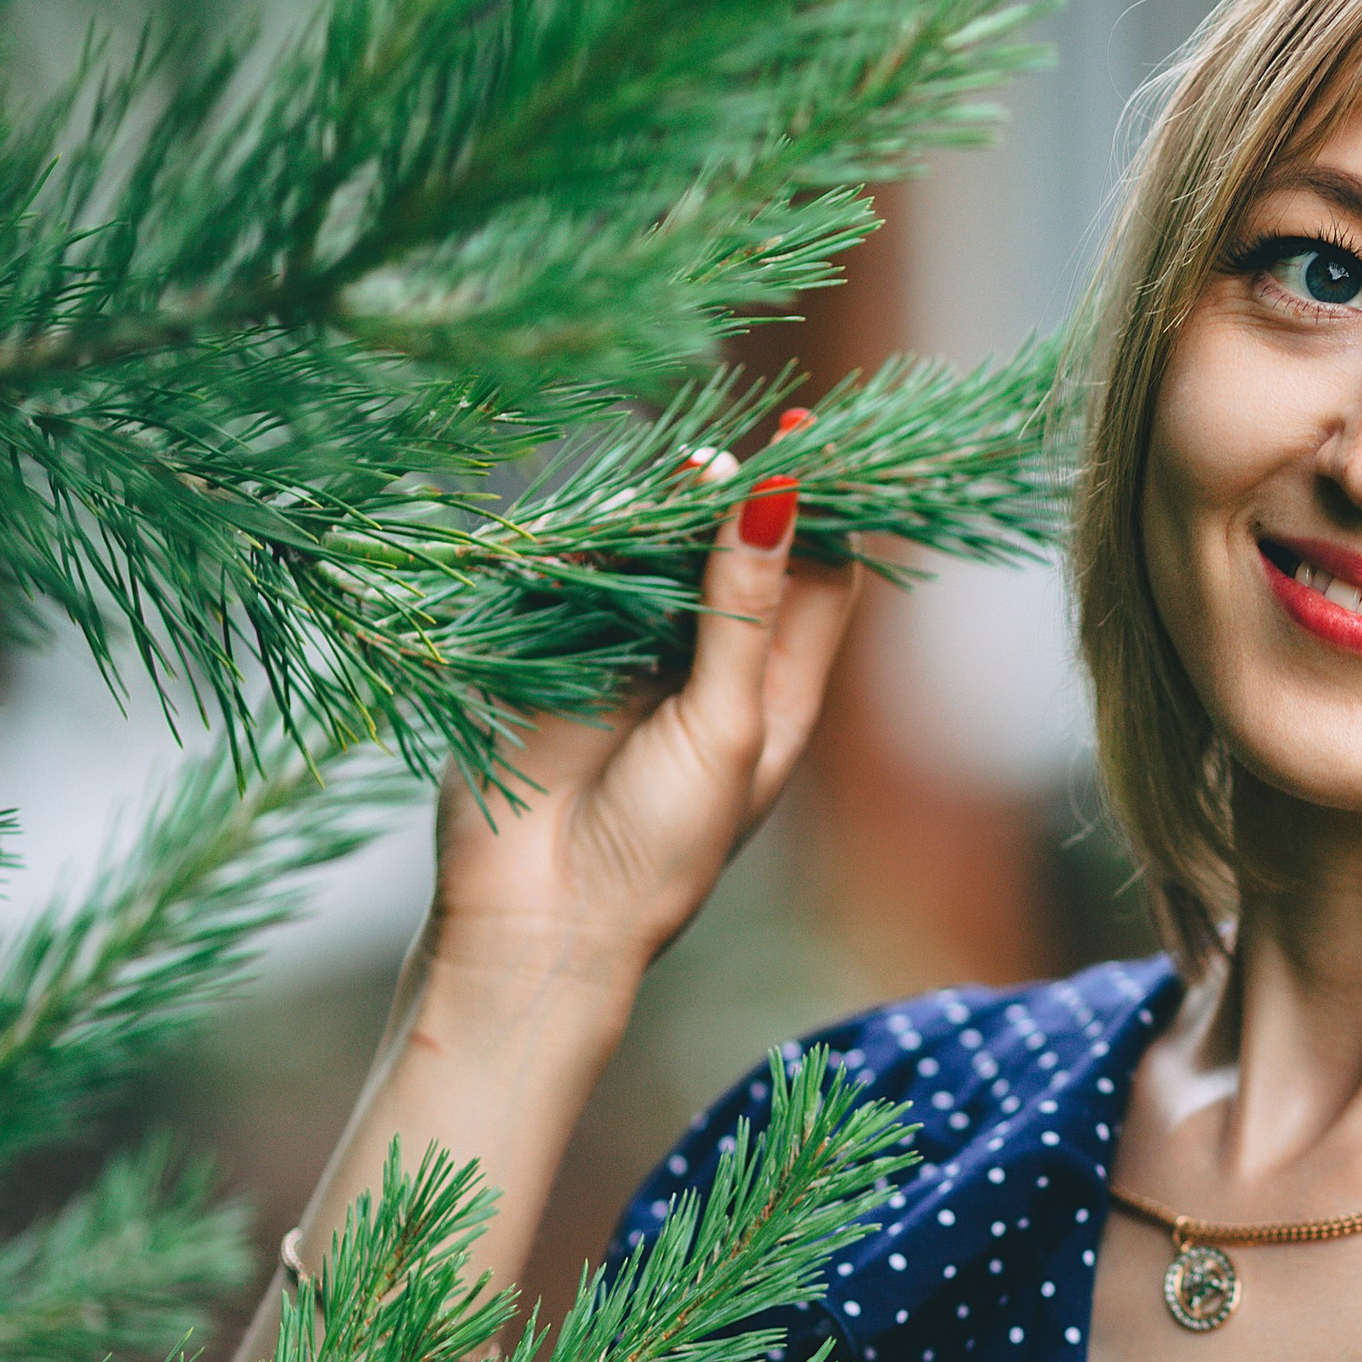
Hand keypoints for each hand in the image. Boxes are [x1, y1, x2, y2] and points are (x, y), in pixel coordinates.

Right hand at [432, 440, 856, 998]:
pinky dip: (591, 543)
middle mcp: (712, 668)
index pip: (821, 577)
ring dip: (661, 515)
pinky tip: (598, 518)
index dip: (826, 509)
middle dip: (738, 498)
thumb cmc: (658, 845)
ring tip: (666, 477)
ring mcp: (633, 659)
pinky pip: (581, 577)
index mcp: (779, 695)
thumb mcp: (725, 723)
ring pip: (658, 557)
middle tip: (723, 452)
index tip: (818, 440)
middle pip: (739, 553)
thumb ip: (745, 607)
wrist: (536, 921)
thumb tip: (780, 496)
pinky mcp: (559, 655)